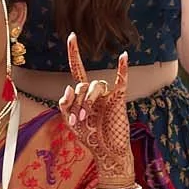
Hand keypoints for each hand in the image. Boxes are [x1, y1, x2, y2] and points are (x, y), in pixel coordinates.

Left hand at [60, 33, 134, 187]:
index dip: (73, 53)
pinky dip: (122, 68)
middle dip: (76, 102)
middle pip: (82, 84)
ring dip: (86, 102)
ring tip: (84, 119)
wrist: (107, 152)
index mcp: (83, 95)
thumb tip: (69, 86)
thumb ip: (65, 105)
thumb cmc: (90, 137)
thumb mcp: (69, 122)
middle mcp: (95, 92)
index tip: (72, 35)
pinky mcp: (119, 99)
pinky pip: (121, 80)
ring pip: (95, 85)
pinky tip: (123, 56)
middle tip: (77, 120)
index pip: (77, 70)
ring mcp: (107, 95)